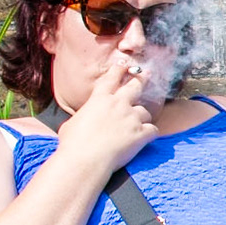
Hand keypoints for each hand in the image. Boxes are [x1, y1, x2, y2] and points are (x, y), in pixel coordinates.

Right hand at [55, 58, 159, 178]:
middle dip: (141, 80)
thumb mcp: (72, 123)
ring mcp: (131, 118)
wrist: (85, 160)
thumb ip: (84, 117)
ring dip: (142, 117)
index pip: (111, 78)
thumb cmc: (73, 144)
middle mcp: (118, 104)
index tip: (124, 64)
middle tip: (147, 75)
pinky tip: (147, 137)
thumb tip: (83, 120)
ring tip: (138, 124)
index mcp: (99, 99)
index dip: (119, 69)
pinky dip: (151, 133)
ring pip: (145, 111)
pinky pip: (153, 129)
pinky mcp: (141, 133)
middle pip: (135, 87)